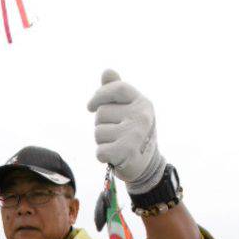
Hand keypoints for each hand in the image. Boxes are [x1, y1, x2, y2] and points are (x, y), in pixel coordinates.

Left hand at [87, 69, 165, 193]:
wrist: (148, 167)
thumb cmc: (134, 135)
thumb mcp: (131, 111)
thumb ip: (117, 92)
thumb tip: (107, 71)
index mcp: (142, 103)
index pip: (116, 88)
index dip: (100, 95)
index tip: (90, 107)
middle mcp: (140, 116)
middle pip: (101, 113)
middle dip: (102, 125)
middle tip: (116, 135)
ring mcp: (134, 134)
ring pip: (98, 132)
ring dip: (102, 142)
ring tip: (116, 145)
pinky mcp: (125, 152)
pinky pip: (99, 150)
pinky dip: (103, 156)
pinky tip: (114, 157)